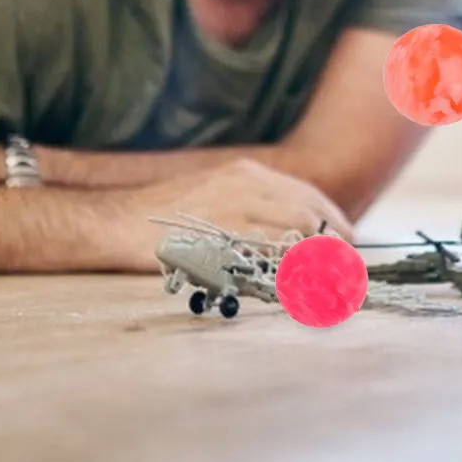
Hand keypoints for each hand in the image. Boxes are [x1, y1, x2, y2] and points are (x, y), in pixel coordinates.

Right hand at [117, 158, 355, 268]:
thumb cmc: (163, 221)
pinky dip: (289, 269)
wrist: (114, 222)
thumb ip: (251, 211)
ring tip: (327, 284)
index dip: (336, 224)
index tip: (346, 248)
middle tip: (343, 274)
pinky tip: (296, 286)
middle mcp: (246, 183)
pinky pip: (268, 251)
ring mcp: (234, 206)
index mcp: (247, 174)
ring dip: (318, 259)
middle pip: (312, 213)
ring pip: (298, 230)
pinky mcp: (220, 232)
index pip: (310, 196)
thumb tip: (291, 237)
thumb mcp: (214, 198)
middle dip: (335, 245)